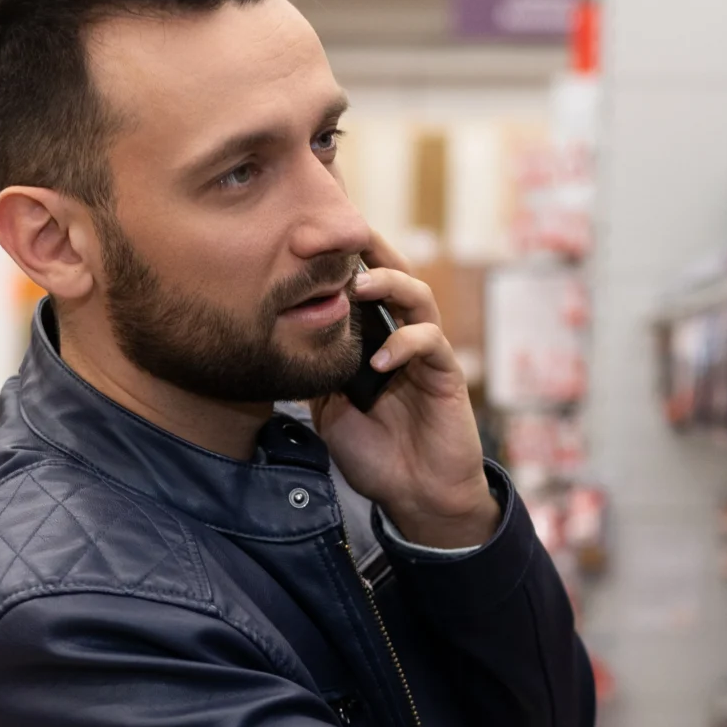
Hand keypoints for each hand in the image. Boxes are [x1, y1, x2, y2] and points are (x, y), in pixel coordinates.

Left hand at [309, 235, 495, 548]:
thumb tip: (280, 343)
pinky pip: (431, 343)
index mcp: (372, 339)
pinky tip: (380, 361)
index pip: (361, 287)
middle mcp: (400, 336)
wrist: (414, 495)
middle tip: (342, 230)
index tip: (309, 240)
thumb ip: (316, 374)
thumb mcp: (328, 411)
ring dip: (390, 283)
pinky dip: (405, 344)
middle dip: (371, 249)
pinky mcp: (446, 375)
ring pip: (418, 297)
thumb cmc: (374, 454)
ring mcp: (426, 353)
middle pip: (394, 275)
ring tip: (361, 283)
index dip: (341, 262)